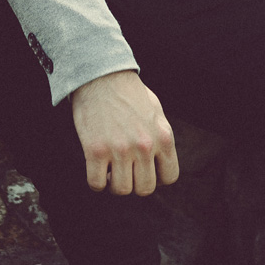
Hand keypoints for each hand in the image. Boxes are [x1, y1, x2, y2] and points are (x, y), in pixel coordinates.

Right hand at [70, 70, 178, 195]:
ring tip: (111, 169)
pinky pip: (96, 183)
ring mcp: (120, 150)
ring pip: (121, 190)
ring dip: (114, 183)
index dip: (157, 177)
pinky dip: (96, 181)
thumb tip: (159, 160)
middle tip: (126, 171)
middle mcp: (144, 146)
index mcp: (163, 137)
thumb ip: (160, 137)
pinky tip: (97, 168)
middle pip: (145, 188)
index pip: (169, 177)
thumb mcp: (156, 112)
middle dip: (135, 183)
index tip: (145, 170)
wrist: (101, 74)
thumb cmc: (128, 92)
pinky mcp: (95, 150)